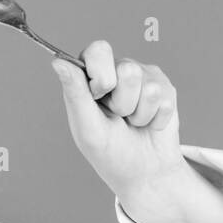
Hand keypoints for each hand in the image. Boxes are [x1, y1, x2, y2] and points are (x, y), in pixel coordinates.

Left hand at [50, 39, 187, 206]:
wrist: (143, 173)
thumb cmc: (109, 152)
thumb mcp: (87, 127)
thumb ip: (74, 93)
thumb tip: (57, 61)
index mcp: (90, 76)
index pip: (98, 50)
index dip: (102, 75)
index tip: (99, 97)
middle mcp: (116, 71)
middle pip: (128, 69)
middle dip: (123, 102)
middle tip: (117, 117)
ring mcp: (143, 77)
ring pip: (148, 86)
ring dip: (139, 114)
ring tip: (132, 123)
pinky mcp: (164, 88)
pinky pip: (164, 98)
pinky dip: (155, 119)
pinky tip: (149, 124)